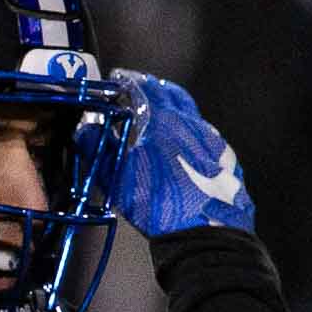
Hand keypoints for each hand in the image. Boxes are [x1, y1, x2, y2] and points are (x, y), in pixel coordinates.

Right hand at [106, 71, 254, 235]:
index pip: (144, 87)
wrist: (206, 231)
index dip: (129, 82)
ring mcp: (212, 139)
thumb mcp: (118, 178)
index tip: (119, 80)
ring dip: (174, 110)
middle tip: (141, 89)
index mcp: (163, 119)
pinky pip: (204, 135)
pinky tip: (183, 146)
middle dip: (154, 89)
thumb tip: (85, 130)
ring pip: (191, 114)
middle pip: (173, 94)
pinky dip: (189, 132)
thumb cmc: (159, 202)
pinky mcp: (225, 158)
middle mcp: (191, 122)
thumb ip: (99, 149)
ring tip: (160, 117)